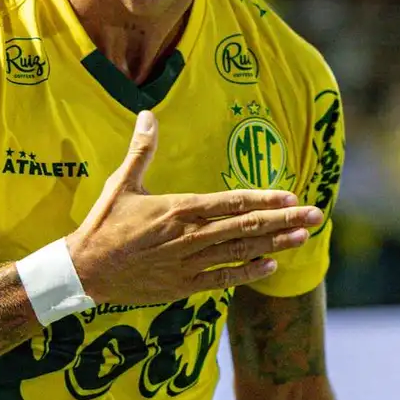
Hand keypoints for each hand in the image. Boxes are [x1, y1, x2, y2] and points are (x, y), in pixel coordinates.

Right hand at [65, 110, 322, 304]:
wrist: (84, 270)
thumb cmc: (103, 224)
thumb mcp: (121, 183)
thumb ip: (142, 150)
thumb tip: (148, 114)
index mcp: (178, 209)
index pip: (230, 202)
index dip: (263, 199)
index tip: (290, 196)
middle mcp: (189, 236)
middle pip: (245, 227)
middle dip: (283, 221)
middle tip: (315, 216)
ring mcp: (188, 263)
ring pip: (240, 252)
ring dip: (274, 245)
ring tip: (302, 238)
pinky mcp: (182, 285)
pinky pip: (222, 279)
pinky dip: (247, 273)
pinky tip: (270, 266)